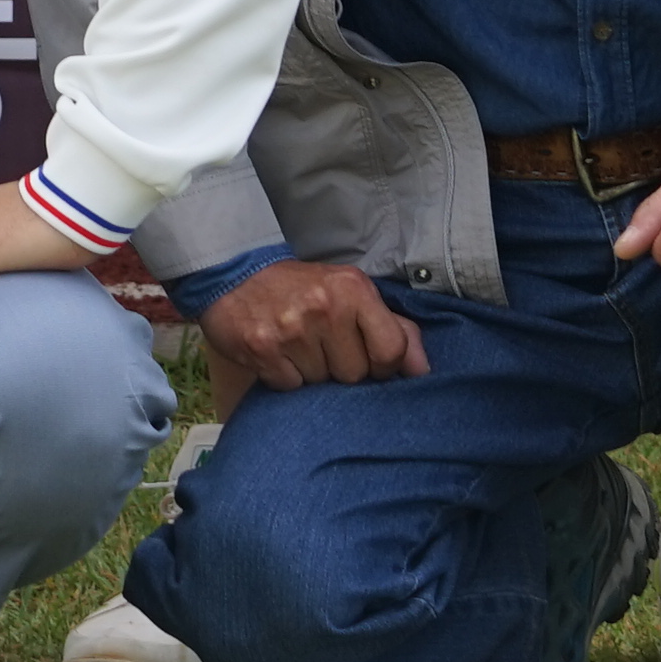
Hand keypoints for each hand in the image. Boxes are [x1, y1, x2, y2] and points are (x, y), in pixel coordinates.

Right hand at [193, 256, 430, 397]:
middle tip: (322, 344)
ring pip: (322, 384)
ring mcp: (291, 328)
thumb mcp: (352, 293)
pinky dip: (286, 377)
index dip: (384, 366)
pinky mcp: (262, 348)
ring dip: (312, 373)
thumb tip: (423, 369)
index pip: (391, 350)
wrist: (237, 274)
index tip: (369, 359)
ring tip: (298, 346)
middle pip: (355, 374)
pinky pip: (291, 387)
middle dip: (342, 367)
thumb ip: (394, 328)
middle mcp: (324, 306)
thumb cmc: (304, 288)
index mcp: (353, 289)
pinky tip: (278, 354)